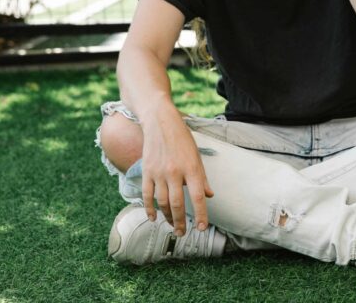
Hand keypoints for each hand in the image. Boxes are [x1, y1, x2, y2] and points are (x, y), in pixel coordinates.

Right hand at [140, 115, 213, 235]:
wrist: (160, 122)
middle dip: (181, 222)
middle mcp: (175, 172)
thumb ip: (202, 178)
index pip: (198, 196)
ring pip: (162, 202)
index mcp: (191, 168)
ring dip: (167, 217)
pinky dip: (149, 208)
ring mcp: (159, 172)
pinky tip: (153, 218)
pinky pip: (147, 195)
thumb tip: (209, 196)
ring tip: (172, 226)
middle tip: (183, 233)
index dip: (200, 214)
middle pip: (177, 204)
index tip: (201, 228)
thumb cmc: (182, 138)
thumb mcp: (197, 155)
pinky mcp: (146, 171)